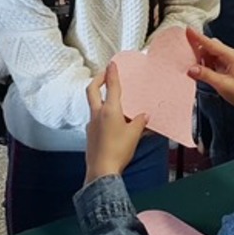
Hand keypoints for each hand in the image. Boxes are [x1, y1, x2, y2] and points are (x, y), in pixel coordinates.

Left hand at [84, 62, 148, 185]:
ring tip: (113, 102)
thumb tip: (143, 116)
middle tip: (105, 75)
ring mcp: (91, 124)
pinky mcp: (90, 135)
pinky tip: (113, 125)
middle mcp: (97, 114)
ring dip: (101, 99)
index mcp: (109, 110)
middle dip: (98, 79)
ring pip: (94, 105)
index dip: (112, 73)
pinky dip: (103, 116)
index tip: (112, 63)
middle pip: (92, 90)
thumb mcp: (134, 134)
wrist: (101, 171)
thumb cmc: (118, 151)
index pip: (111, 86)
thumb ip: (140, 122)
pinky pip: (96, 120)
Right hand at [185, 29, 233, 127]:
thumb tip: (190, 68)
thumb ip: (205, 75)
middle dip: (199, 51)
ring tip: (196, 69)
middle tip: (187, 58)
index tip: (188, 30)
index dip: (199, 37)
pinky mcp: (226, 66)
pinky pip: (213, 60)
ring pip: (210, 54)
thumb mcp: (222, 84)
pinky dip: (206, 64)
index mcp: (232, 56)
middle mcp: (231, 55)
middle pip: (210, 47)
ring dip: (202, 59)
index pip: (212, 44)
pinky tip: (202, 71)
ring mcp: (229, 60)